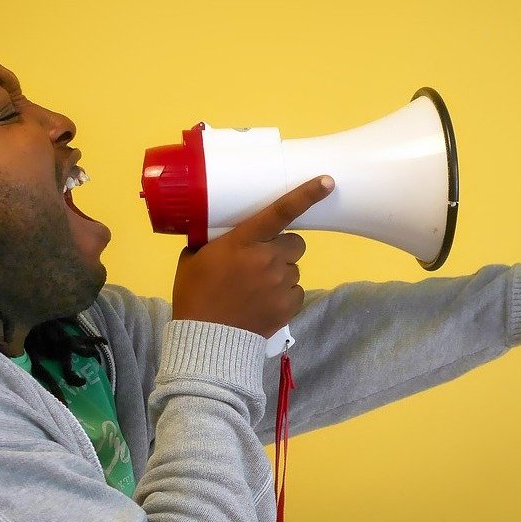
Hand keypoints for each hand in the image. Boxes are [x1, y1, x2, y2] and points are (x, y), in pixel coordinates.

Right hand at [171, 176, 333, 337]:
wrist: (206, 339)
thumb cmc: (195, 295)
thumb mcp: (193, 258)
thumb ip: (210, 241)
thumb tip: (216, 230)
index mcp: (244, 241)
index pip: (280, 212)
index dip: (306, 195)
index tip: (327, 182)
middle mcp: (268, 258)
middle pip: (295, 244)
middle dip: (282, 249)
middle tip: (262, 262)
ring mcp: (281, 283)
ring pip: (293, 269)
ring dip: (281, 274)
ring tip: (257, 289)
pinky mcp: (289, 305)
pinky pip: (296, 292)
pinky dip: (284, 296)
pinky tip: (265, 304)